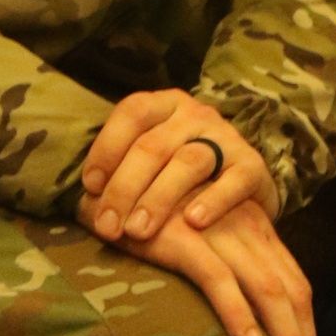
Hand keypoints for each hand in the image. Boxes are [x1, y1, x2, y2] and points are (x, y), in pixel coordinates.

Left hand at [80, 89, 278, 245]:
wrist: (244, 184)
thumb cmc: (182, 176)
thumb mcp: (154, 160)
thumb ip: (124, 169)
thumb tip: (83, 200)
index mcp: (165, 105)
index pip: (131, 112)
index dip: (106, 147)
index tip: (89, 187)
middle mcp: (195, 114)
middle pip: (154, 145)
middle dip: (125, 187)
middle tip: (108, 226)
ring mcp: (226, 137)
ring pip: (188, 162)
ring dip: (159, 198)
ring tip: (139, 231)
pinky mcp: (253, 165)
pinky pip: (233, 181)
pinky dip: (213, 201)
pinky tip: (193, 223)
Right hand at [81, 188, 319, 335]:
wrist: (110, 182)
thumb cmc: (155, 217)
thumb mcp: (202, 241)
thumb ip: (226, 270)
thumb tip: (246, 326)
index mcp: (255, 229)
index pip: (296, 287)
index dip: (308, 334)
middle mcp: (246, 227)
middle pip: (291, 294)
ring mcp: (218, 230)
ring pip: (267, 290)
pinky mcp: (184, 237)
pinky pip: (219, 279)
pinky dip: (239, 313)